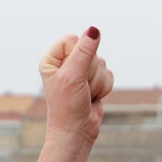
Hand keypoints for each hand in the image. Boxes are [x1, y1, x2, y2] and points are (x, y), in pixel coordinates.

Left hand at [40, 28, 113, 151]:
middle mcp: (66, 63)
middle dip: (90, 71)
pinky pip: (109, 74)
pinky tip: (93, 98)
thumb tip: (94, 29)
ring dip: (97, 82)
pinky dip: (105, 87)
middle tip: (80, 88)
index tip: (73, 73)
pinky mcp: (95, 81)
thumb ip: (85, 51)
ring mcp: (82, 72)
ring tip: (86, 95)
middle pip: (91, 50)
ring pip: (102, 63)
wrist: (77, 132)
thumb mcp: (73, 76)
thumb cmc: (68, 106)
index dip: (78, 54)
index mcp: (53, 59)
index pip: (73, 39)